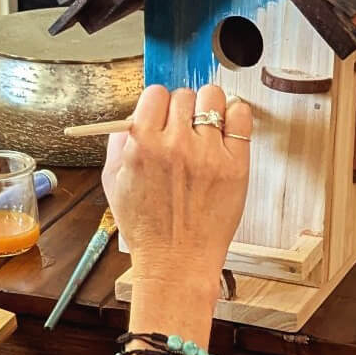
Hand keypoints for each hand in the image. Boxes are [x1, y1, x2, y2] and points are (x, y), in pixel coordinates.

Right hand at [103, 84, 251, 300]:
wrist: (175, 261)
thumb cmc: (146, 227)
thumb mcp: (113, 182)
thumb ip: (118, 143)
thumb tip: (132, 114)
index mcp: (141, 145)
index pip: (155, 93)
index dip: (158, 104)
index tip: (162, 114)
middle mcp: (174, 144)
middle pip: (184, 94)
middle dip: (182, 108)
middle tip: (183, 127)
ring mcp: (207, 153)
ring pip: (213, 98)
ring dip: (209, 106)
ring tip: (207, 125)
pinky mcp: (235, 165)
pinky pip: (242, 118)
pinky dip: (236, 114)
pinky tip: (228, 127)